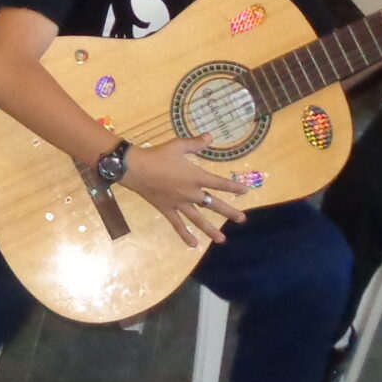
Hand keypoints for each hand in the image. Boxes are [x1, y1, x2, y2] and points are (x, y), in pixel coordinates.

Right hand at [116, 137, 250, 247]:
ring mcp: (179, 204)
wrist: (135, 168)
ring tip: (222, 240)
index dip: (234, 187)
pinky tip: (194, 245)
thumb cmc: (157, 155)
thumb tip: (210, 136)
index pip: (220, 183)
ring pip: (198, 219)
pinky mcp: (167, 209)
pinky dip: (185, 235)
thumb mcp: (178, 145)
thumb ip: (196, 143)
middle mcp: (190, 193)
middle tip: (242, 219)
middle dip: (229, 212)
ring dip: (211, 229)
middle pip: (213, 204)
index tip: (246, 191)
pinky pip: (178, 225)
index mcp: (195, 177)